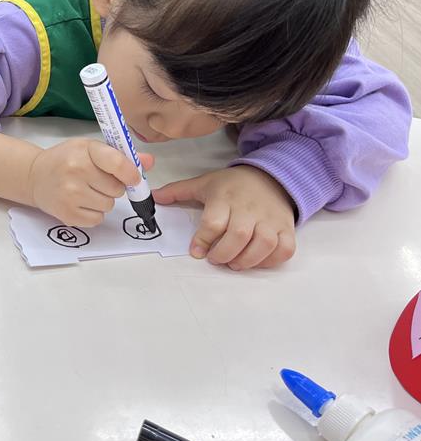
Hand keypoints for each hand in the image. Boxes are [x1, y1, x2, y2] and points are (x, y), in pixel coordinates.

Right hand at [26, 138, 154, 226]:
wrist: (35, 176)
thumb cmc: (66, 160)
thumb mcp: (90, 149)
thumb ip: (121, 156)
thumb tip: (149, 162)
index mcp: (84, 150)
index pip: (117, 163)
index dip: (131, 173)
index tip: (133, 179)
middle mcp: (75, 171)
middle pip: (117, 189)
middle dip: (112, 186)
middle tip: (96, 180)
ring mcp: (70, 195)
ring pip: (109, 205)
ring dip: (103, 200)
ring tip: (86, 191)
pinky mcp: (67, 214)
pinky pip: (97, 219)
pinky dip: (93, 213)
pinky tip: (80, 202)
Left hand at [155, 165, 296, 270]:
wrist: (271, 177)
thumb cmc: (233, 185)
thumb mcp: (205, 183)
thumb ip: (179, 191)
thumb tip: (154, 197)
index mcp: (225, 197)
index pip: (214, 221)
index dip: (203, 240)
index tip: (196, 251)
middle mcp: (249, 208)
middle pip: (239, 234)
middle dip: (224, 253)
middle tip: (215, 259)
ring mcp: (271, 219)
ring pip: (264, 244)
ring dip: (247, 260)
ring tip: (233, 263)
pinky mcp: (287, 228)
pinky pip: (285, 249)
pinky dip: (271, 260)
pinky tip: (256, 261)